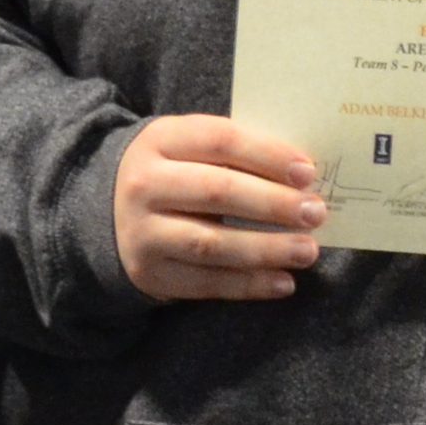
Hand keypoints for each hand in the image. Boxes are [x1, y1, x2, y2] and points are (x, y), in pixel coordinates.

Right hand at [114, 116, 322, 302]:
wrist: (110, 213)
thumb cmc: (174, 173)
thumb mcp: (190, 149)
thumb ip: (237, 154)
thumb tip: (303, 177)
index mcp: (160, 140)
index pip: (220, 140)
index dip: (268, 155)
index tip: (308, 173)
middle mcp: (145, 184)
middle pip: (218, 191)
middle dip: (274, 204)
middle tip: (315, 213)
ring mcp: (143, 232)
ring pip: (212, 243)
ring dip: (266, 249)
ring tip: (308, 251)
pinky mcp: (149, 273)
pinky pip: (206, 282)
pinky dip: (249, 284)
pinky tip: (283, 282)